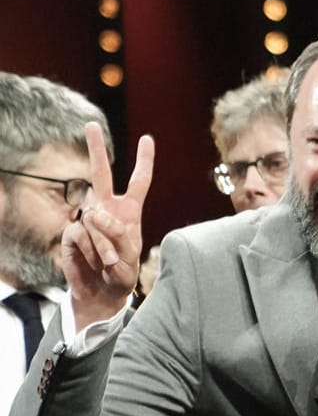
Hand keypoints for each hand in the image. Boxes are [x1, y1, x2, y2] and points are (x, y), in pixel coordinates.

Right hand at [61, 122, 152, 328]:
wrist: (102, 291)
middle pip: (101, 174)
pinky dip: (90, 249)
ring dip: (103, 244)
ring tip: (107, 261)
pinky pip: (81, 234)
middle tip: (91, 124)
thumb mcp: (129, 254)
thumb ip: (117, 233)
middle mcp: (108, 209)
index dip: (144, 162)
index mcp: (130, 211)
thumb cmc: (121, 272)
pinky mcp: (72, 231)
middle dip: (96, 149)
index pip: (139, 182)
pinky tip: (93, 260)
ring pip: (94, 219)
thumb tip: (95, 214)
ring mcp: (88, 218)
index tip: (147, 139)